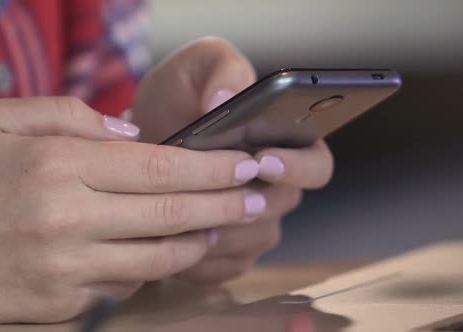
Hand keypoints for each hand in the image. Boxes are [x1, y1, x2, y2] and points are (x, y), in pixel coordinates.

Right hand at [0, 97, 264, 322]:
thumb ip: (71, 116)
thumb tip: (133, 134)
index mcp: (59, 166)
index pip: (161, 166)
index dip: (212, 166)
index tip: (245, 163)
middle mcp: (68, 220)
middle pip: (172, 214)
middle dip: (225, 204)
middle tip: (257, 195)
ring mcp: (66, 270)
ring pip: (158, 258)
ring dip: (198, 241)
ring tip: (220, 225)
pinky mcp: (60, 306)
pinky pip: (124, 286)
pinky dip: (151, 268)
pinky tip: (162, 252)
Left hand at [131, 36, 333, 281]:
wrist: (144, 135)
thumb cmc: (180, 96)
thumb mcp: (199, 65)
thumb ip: (223, 69)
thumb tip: (226, 100)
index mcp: (287, 144)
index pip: (317, 165)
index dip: (297, 167)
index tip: (262, 160)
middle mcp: (279, 187)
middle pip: (283, 206)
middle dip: (246, 199)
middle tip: (211, 189)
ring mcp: (257, 223)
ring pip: (254, 239)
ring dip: (220, 229)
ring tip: (183, 212)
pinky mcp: (230, 253)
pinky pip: (226, 267)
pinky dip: (201, 258)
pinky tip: (176, 238)